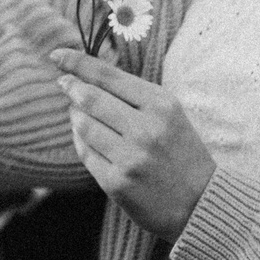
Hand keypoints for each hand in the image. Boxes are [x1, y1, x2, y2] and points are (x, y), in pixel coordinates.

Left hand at [50, 48, 214, 241]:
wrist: (201, 205)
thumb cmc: (181, 154)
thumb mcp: (170, 115)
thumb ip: (133, 95)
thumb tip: (84, 78)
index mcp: (162, 106)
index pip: (109, 76)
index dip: (77, 62)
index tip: (57, 55)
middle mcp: (145, 130)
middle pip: (89, 98)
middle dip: (71, 87)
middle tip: (64, 83)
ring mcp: (130, 158)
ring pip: (82, 125)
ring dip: (76, 116)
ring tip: (81, 114)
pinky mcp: (116, 183)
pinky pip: (85, 152)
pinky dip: (81, 141)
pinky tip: (88, 138)